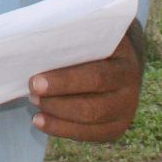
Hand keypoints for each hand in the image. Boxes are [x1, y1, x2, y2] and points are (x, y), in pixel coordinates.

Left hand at [28, 22, 143, 140]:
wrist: (119, 57)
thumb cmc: (91, 38)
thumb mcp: (87, 27)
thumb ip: (69, 29)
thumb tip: (35, 32)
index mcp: (123, 55)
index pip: (95, 73)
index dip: (64, 80)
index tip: (35, 80)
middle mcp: (130, 83)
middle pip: (94, 98)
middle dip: (58, 97)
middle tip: (31, 91)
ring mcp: (126, 107)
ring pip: (91, 117)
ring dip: (58, 112)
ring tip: (33, 102)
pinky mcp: (117, 126)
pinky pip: (90, 134)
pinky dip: (62, 129)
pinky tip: (39, 121)